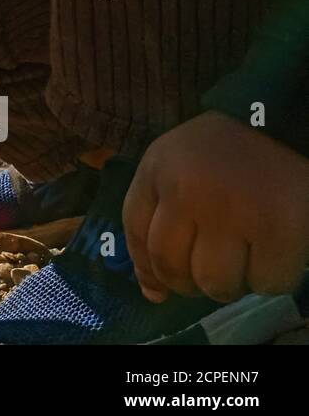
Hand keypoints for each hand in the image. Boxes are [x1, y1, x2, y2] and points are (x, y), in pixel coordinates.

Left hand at [123, 111, 308, 303]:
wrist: (279, 122)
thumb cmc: (222, 149)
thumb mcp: (172, 165)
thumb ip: (152, 220)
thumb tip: (154, 293)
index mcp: (158, 170)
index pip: (136, 234)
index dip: (147, 268)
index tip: (161, 284)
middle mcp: (187, 190)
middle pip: (172, 267)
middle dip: (190, 280)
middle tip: (212, 266)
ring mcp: (233, 210)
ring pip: (216, 284)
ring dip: (230, 283)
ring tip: (242, 256)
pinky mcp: (279, 228)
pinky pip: (266, 283)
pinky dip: (270, 278)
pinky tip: (272, 253)